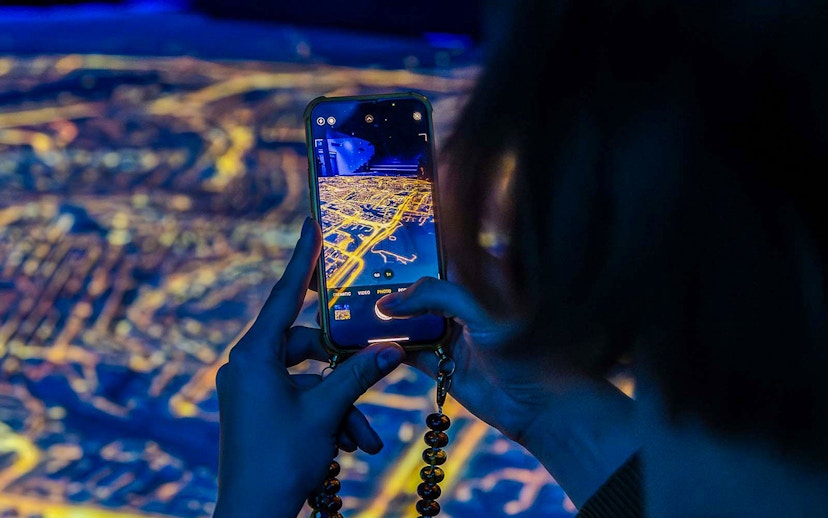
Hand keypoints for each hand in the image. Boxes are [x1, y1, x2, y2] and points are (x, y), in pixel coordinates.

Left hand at [213, 218, 404, 517]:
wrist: (252, 515)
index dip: (302, 259)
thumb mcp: (325, 413)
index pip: (284, 295)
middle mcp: (247, 366)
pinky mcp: (258, 410)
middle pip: (307, 346)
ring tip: (366, 439)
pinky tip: (351, 446)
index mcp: (253, 356)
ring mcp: (251, 390)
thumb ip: (358, 375)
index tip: (312, 226)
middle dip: (345, 370)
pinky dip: (327, 418)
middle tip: (378, 371)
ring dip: (341, 406)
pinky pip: (300, 399)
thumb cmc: (280, 461)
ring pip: (310, 380)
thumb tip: (391, 350)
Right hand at [377, 277, 637, 506]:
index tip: (376, 249)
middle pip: (419, 290)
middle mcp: (463, 303)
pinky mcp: (440, 363)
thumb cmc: (525, 347)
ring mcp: (451, 333)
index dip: (410, 255)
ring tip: (352, 310)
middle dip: (391, 289)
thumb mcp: (482, 308)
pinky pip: (408, 350)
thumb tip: (390, 302)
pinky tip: (367, 340)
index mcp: (480, 278)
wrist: (539, 404)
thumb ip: (437, 295)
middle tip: (355, 285)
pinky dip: (389, 347)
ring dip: (386, 319)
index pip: (438, 258)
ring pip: (410, 320)